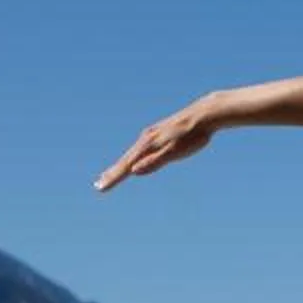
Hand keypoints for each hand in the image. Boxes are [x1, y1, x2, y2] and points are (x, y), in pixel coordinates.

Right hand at [94, 98, 222, 191]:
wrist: (204, 114)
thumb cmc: (192, 136)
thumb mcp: (175, 152)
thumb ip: (155, 162)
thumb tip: (134, 171)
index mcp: (148, 145)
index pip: (127, 166)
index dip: (113, 178)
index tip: (100, 188)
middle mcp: (146, 139)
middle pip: (125, 160)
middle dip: (112, 173)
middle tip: (98, 185)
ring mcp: (151, 135)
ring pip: (132, 154)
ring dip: (120, 166)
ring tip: (110, 175)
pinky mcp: (158, 134)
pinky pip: (140, 149)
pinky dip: (132, 157)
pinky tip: (133, 161)